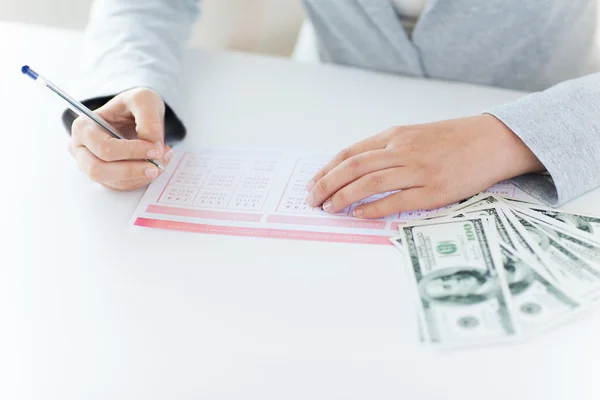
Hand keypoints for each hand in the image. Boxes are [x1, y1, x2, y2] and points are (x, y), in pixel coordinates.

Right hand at [68, 87, 172, 189]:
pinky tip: (156, 165)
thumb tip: (153, 145)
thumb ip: (149, 120)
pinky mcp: (106, 177)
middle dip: (132, 170)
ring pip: (113, 182)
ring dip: (140, 176)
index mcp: (83, 127)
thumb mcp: (144, 100)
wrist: (138, 114)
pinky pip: (123, 186)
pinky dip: (142, 179)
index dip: (131, 151)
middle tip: (157, 166)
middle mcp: (81, 149)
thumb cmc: (134, 105)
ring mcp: (91, 165)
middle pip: (99, 170)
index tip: (156, 149)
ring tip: (162, 161)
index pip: (103, 147)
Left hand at [306, 115, 543, 217]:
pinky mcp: (434, 191)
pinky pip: (397, 201)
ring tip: (330, 208)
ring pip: (370, 184)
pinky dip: (374, 208)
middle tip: (313, 200)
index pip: (350, 153)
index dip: (327, 170)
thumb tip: (354, 168)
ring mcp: (418, 171)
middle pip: (354, 168)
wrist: (490, 140)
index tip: (313, 184)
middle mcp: (402, 151)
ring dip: (344, 197)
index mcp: (394, 136)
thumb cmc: (450, 139)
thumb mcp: (413, 134)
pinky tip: (359, 214)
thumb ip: (385, 148)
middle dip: (327, 185)